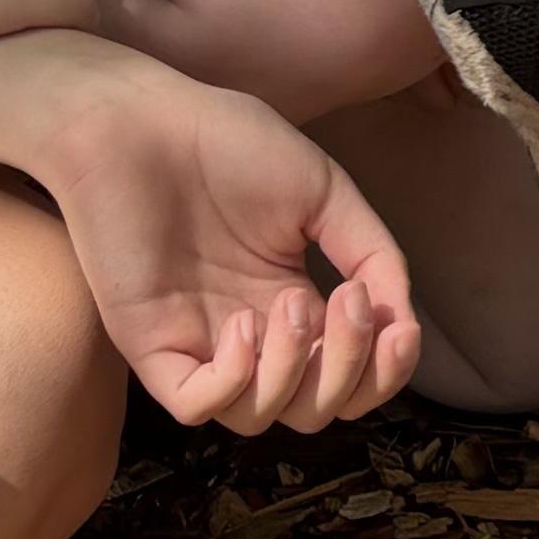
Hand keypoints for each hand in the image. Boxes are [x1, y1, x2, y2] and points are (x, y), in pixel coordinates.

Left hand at [1, 40, 423, 430]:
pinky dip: (232, 384)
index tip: (401, 328)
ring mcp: (198, 343)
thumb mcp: (323, 191)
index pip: (347, 376)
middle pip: (313, 409)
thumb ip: (371, 252)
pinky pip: (196, 407)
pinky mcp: (150, 345)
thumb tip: (399, 318)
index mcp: (291, 303)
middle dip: (346, 370)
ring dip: (293, 373)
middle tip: (346, 299)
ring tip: (289, 300)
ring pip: (259, 418)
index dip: (383, 371)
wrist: (138, 121)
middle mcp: (248, 335)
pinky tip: (242, 326)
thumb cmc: (226, 143)